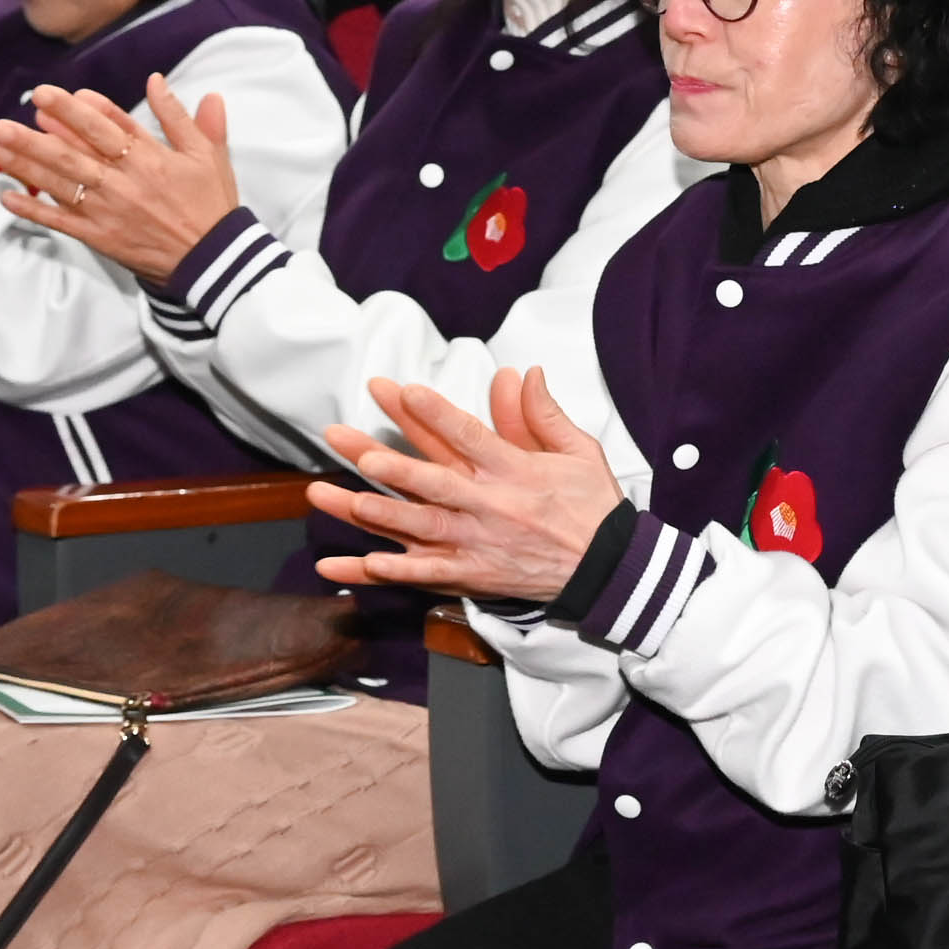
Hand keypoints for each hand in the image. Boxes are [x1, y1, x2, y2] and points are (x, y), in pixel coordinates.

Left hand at [0, 78, 246, 282]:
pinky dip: (34, 209)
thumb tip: (157, 80)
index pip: (106, 126)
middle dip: (38, 136)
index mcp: (150, 157)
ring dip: (27, 165)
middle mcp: (124, 181)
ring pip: (62, 183)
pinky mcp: (101, 236)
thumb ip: (180, 116)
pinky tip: (7, 196)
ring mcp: (109, 210)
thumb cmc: (210, 204)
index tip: (47, 95)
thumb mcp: (208, 154)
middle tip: (4, 122)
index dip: (75, 109)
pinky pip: (61, 222)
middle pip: (74, 153)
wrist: (214, 260)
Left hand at [308, 369, 623, 601]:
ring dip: (379, 513)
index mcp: (515, 471)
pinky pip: (430, 574)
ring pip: (422, 527)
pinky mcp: (475, 576)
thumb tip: (523, 372)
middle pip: (432, 481)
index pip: (469, 436)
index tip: (402, 390)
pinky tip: (363, 563)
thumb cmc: (592, 505)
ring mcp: (480, 544)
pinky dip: (397, 571)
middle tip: (352, 447)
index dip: (435, 413)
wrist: (609, 570)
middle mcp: (492, 507)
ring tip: (339, 500)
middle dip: (390, 463)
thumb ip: (545, 414)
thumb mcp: (580, 451)